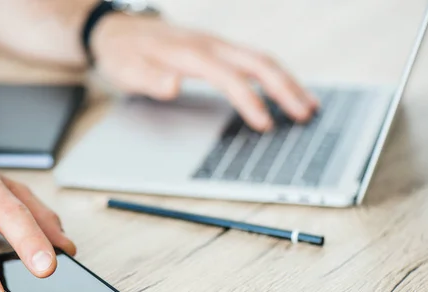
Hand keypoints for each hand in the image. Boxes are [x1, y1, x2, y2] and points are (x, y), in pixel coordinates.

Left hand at [91, 15, 318, 131]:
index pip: (229, 78)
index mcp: (190, 53)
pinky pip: (252, 59)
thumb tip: (172, 86)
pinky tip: (283, 90)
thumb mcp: (127, 69)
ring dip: (286, 81)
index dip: (250, 101)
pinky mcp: (217, 48)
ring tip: (309, 104)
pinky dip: (273, 75)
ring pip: (261, 59)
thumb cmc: (124, 54)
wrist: (118, 30)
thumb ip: (149, 79)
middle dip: (285, 88)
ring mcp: (216, 44)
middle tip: (307, 114)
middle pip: (258, 62)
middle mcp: (210, 44)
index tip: (266, 125)